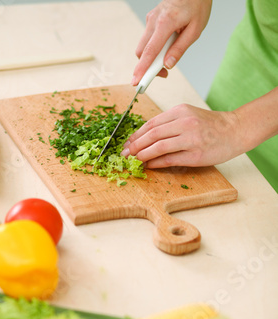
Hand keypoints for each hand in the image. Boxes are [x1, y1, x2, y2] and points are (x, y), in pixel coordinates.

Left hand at [121, 104, 241, 167]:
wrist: (235, 130)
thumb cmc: (210, 126)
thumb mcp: (189, 116)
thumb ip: (169, 125)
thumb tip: (145, 138)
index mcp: (180, 111)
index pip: (151, 124)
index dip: (136, 135)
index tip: (126, 143)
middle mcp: (185, 123)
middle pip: (152, 134)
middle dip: (135, 146)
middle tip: (125, 154)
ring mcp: (191, 139)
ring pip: (159, 147)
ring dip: (143, 155)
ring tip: (134, 160)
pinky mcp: (196, 155)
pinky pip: (170, 159)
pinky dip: (157, 163)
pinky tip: (149, 166)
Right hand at [132, 0, 211, 85]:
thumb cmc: (197, 6)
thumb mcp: (194, 30)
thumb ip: (179, 49)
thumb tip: (167, 65)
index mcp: (165, 23)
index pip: (149, 51)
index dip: (142, 69)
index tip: (136, 82)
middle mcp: (154, 20)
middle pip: (142, 51)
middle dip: (148, 67)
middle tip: (163, 73)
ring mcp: (150, 19)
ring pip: (143, 46)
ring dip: (151, 58)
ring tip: (167, 59)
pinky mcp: (151, 19)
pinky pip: (148, 39)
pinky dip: (153, 48)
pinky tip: (167, 46)